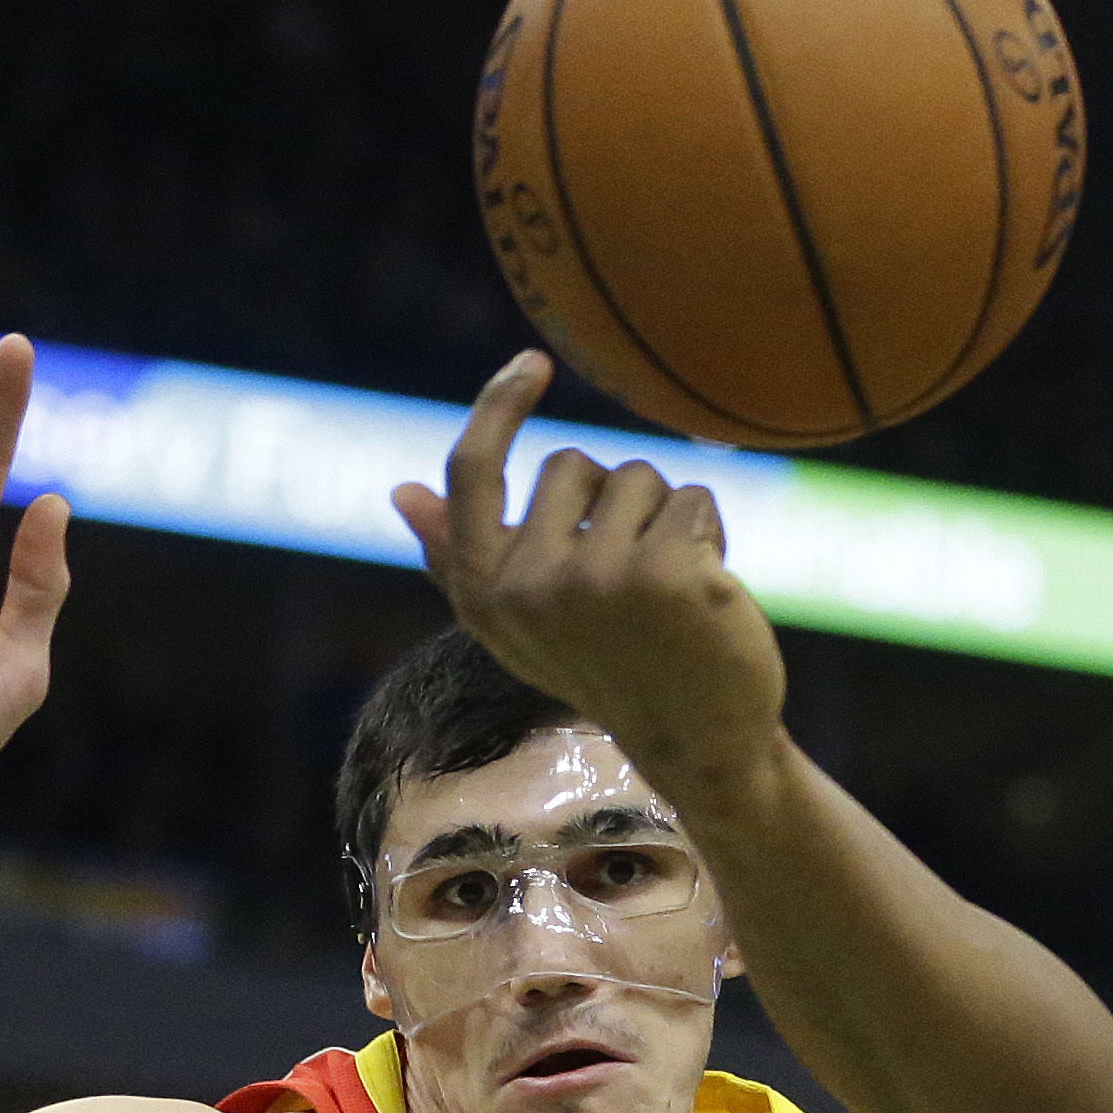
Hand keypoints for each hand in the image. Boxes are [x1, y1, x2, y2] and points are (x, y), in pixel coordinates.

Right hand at [393, 352, 789, 800]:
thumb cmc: (616, 674)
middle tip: (632, 582)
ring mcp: (597, 580)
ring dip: (665, 519)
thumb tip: (401, 492)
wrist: (702, 748)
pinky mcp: (664, 576)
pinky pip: (692, 498)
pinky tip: (712, 596)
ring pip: (637, 477)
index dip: (496, 407)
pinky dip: (711, 534)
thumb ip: (462, 560)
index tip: (533, 364)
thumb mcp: (524, 625)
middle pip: (569, 465)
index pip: (470, 474)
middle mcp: (530, 587)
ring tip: (674, 590)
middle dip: (611, 503)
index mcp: (484, 594)